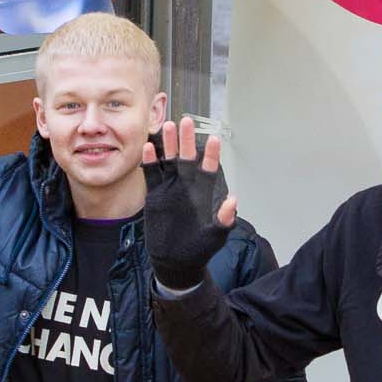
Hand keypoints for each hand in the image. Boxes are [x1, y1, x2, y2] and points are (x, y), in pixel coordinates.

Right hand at [140, 116, 237, 289]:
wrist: (175, 260)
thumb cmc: (199, 248)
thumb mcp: (215, 236)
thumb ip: (223, 219)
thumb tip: (233, 201)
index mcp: (204, 192)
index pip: (209, 169)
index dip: (211, 155)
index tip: (214, 140)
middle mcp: (188, 185)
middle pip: (187, 157)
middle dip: (187, 140)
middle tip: (186, 121)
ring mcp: (171, 188)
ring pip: (169, 160)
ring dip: (168, 144)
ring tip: (167, 126)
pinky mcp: (156, 194)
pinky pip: (152, 174)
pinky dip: (150, 161)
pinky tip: (148, 147)